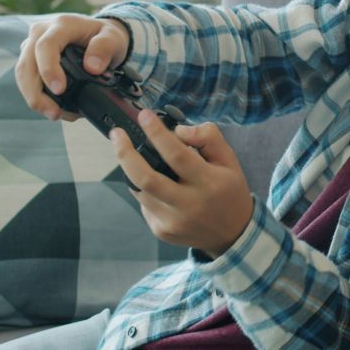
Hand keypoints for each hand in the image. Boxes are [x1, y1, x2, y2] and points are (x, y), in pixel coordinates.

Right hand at [15, 14, 130, 120]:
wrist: (98, 35)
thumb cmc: (105, 36)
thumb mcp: (113, 38)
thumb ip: (105, 48)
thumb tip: (92, 67)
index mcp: (61, 25)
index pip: (46, 46)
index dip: (49, 69)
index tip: (60, 89)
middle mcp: (41, 32)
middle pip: (27, 64)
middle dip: (36, 93)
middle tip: (54, 113)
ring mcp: (32, 45)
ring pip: (22, 74)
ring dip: (34, 97)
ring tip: (54, 114)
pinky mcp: (31, 59)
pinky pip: (26, 79)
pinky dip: (37, 96)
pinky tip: (53, 108)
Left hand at [112, 114, 255, 255]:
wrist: (232, 234)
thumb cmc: (228, 191)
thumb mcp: (229, 160)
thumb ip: (208, 138)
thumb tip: (177, 130)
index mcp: (209, 183)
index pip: (177, 155)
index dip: (157, 133)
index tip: (144, 116)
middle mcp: (189, 205)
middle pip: (146, 179)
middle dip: (125, 154)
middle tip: (117, 134)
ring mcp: (172, 221)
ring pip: (139, 190)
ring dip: (132, 168)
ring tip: (132, 154)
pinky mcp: (161, 230)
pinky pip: (144, 203)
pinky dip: (144, 189)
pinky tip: (156, 184)